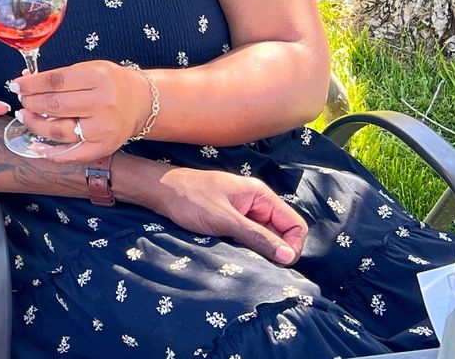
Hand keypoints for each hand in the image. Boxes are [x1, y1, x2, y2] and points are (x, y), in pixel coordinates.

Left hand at [11, 60, 152, 160]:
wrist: (141, 102)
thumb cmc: (110, 82)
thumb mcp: (89, 69)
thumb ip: (59, 77)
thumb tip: (26, 82)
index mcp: (98, 78)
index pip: (56, 82)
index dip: (31, 84)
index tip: (16, 84)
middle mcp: (102, 104)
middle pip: (55, 106)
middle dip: (31, 103)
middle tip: (21, 100)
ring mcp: (103, 129)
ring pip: (59, 131)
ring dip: (36, 125)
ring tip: (25, 116)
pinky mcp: (104, 148)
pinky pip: (72, 154)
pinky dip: (51, 152)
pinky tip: (37, 146)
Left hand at [149, 167, 306, 265]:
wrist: (160, 190)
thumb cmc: (190, 199)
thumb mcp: (225, 220)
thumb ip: (257, 237)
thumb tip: (288, 256)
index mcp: (260, 195)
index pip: (295, 224)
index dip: (292, 246)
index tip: (279, 263)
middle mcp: (257, 201)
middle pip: (282, 232)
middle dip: (276, 250)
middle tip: (260, 264)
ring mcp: (244, 210)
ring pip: (266, 236)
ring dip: (261, 250)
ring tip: (246, 259)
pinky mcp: (232, 218)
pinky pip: (250, 236)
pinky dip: (248, 246)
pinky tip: (236, 253)